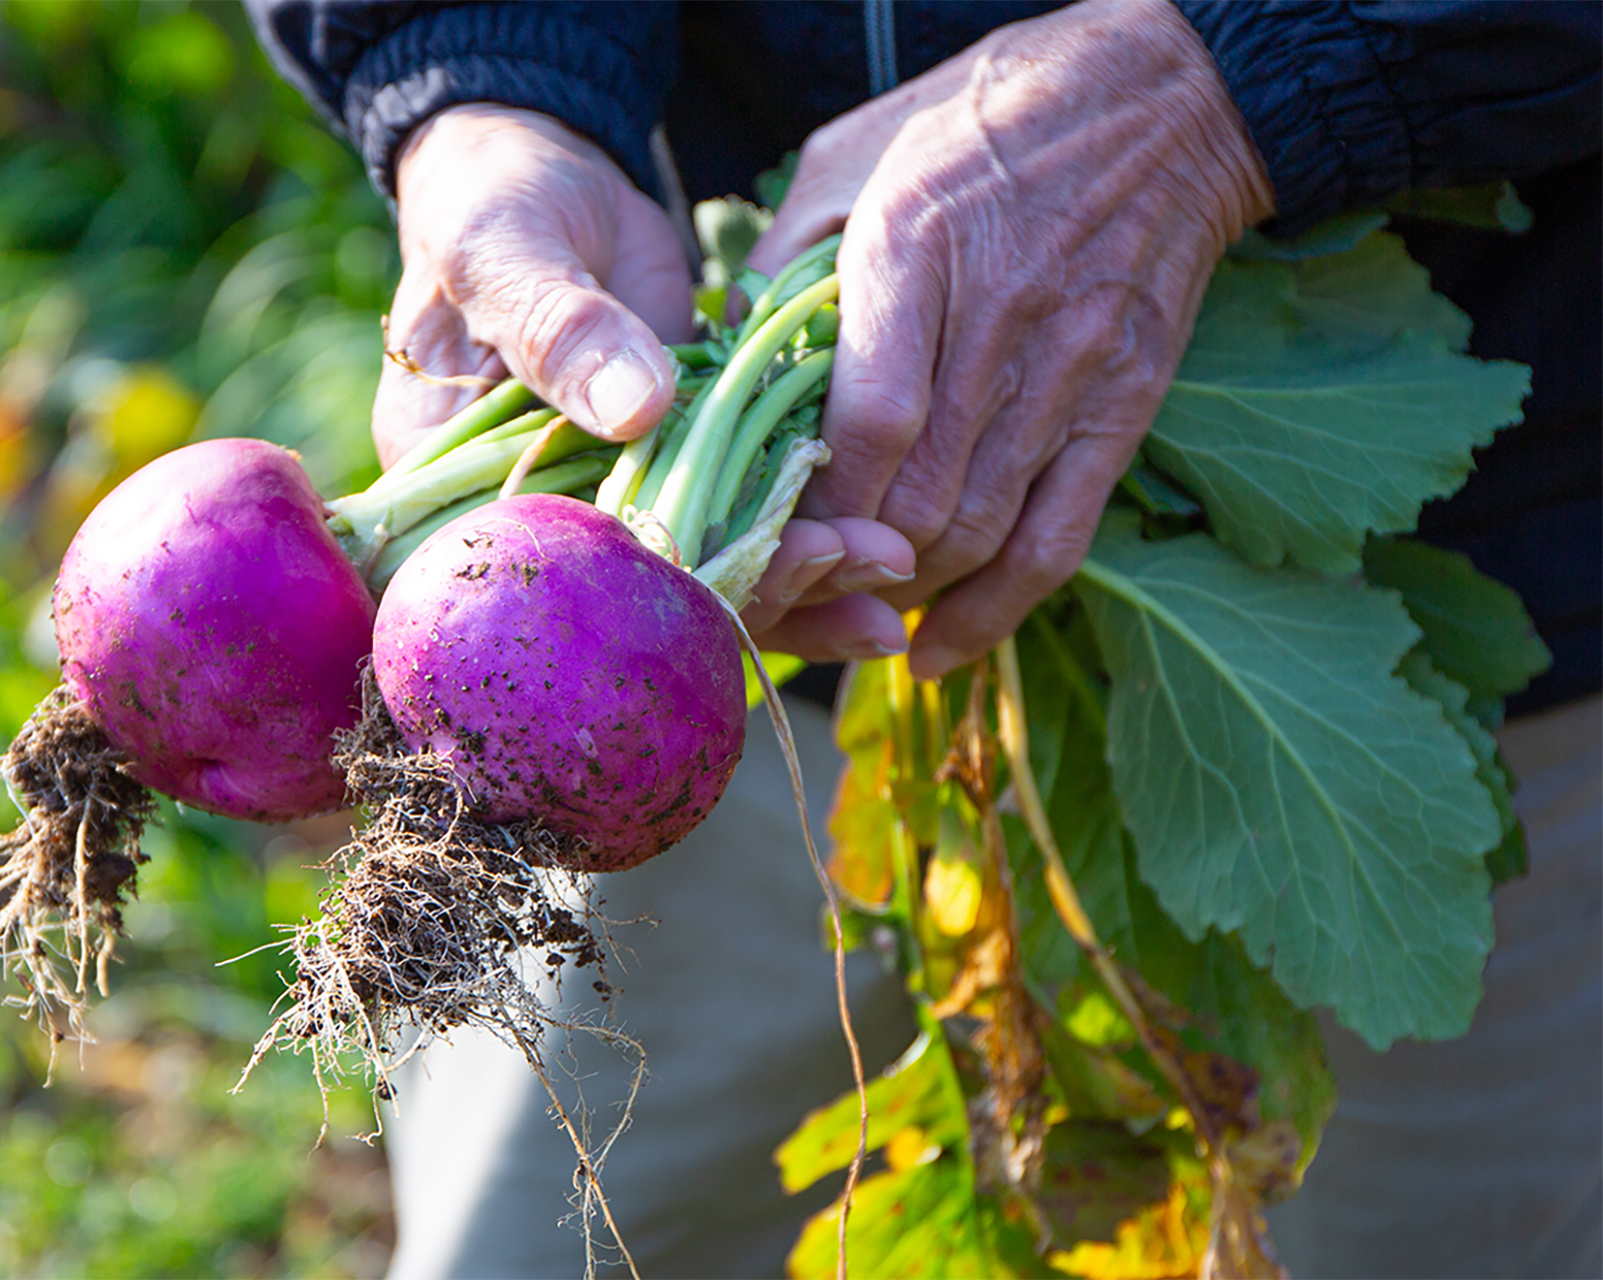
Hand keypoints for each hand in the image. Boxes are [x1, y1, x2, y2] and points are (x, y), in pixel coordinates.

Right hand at [383, 105, 915, 661]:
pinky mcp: (682, 473)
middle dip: (752, 591)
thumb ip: (559, 326)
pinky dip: (810, 541)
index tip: (727, 579)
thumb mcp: (504, 252)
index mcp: (460, 497)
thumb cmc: (489, 205)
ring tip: (889, 568)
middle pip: (644, 596)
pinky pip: (744, 522)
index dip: (638, 594)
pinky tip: (884, 560)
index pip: (548, 581)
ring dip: (801, 582)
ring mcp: (617, 504)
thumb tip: (637, 410)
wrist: (537, 176)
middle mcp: (542, 523)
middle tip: (849, 561)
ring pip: (708, 575)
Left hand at [745, 0, 1273, 676]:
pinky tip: (938, 647)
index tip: (771, 530)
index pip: (868, 421)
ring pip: (979, 532)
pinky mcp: (1125, 408)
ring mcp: (1072, 373)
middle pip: (916, 498)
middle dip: (848, 562)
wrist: (1170, 97)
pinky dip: (995, 611)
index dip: (817, 502)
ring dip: (908, 591)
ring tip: (851, 610)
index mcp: (918, 249)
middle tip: (795, 586)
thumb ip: (787, 249)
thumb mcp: (859, 146)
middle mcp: (999, 321)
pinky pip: (1058, 539)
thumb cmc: (992, 115)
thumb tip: (728, 339)